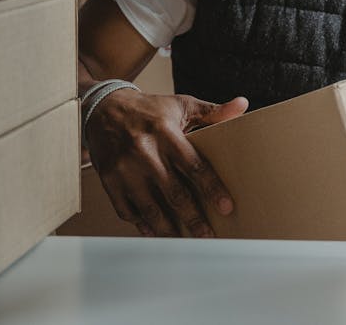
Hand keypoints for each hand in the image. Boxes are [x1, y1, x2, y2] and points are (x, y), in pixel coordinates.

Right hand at [84, 89, 247, 237]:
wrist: (103, 108)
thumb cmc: (148, 109)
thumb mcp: (180, 105)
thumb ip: (212, 111)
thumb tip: (242, 105)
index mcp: (165, 132)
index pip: (194, 165)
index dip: (212, 188)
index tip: (227, 207)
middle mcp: (144, 152)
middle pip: (174, 193)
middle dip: (194, 218)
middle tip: (209, 235)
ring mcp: (124, 169)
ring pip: (150, 208)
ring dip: (169, 229)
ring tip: (185, 241)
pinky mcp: (109, 180)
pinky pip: (127, 211)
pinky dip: (143, 225)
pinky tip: (156, 232)